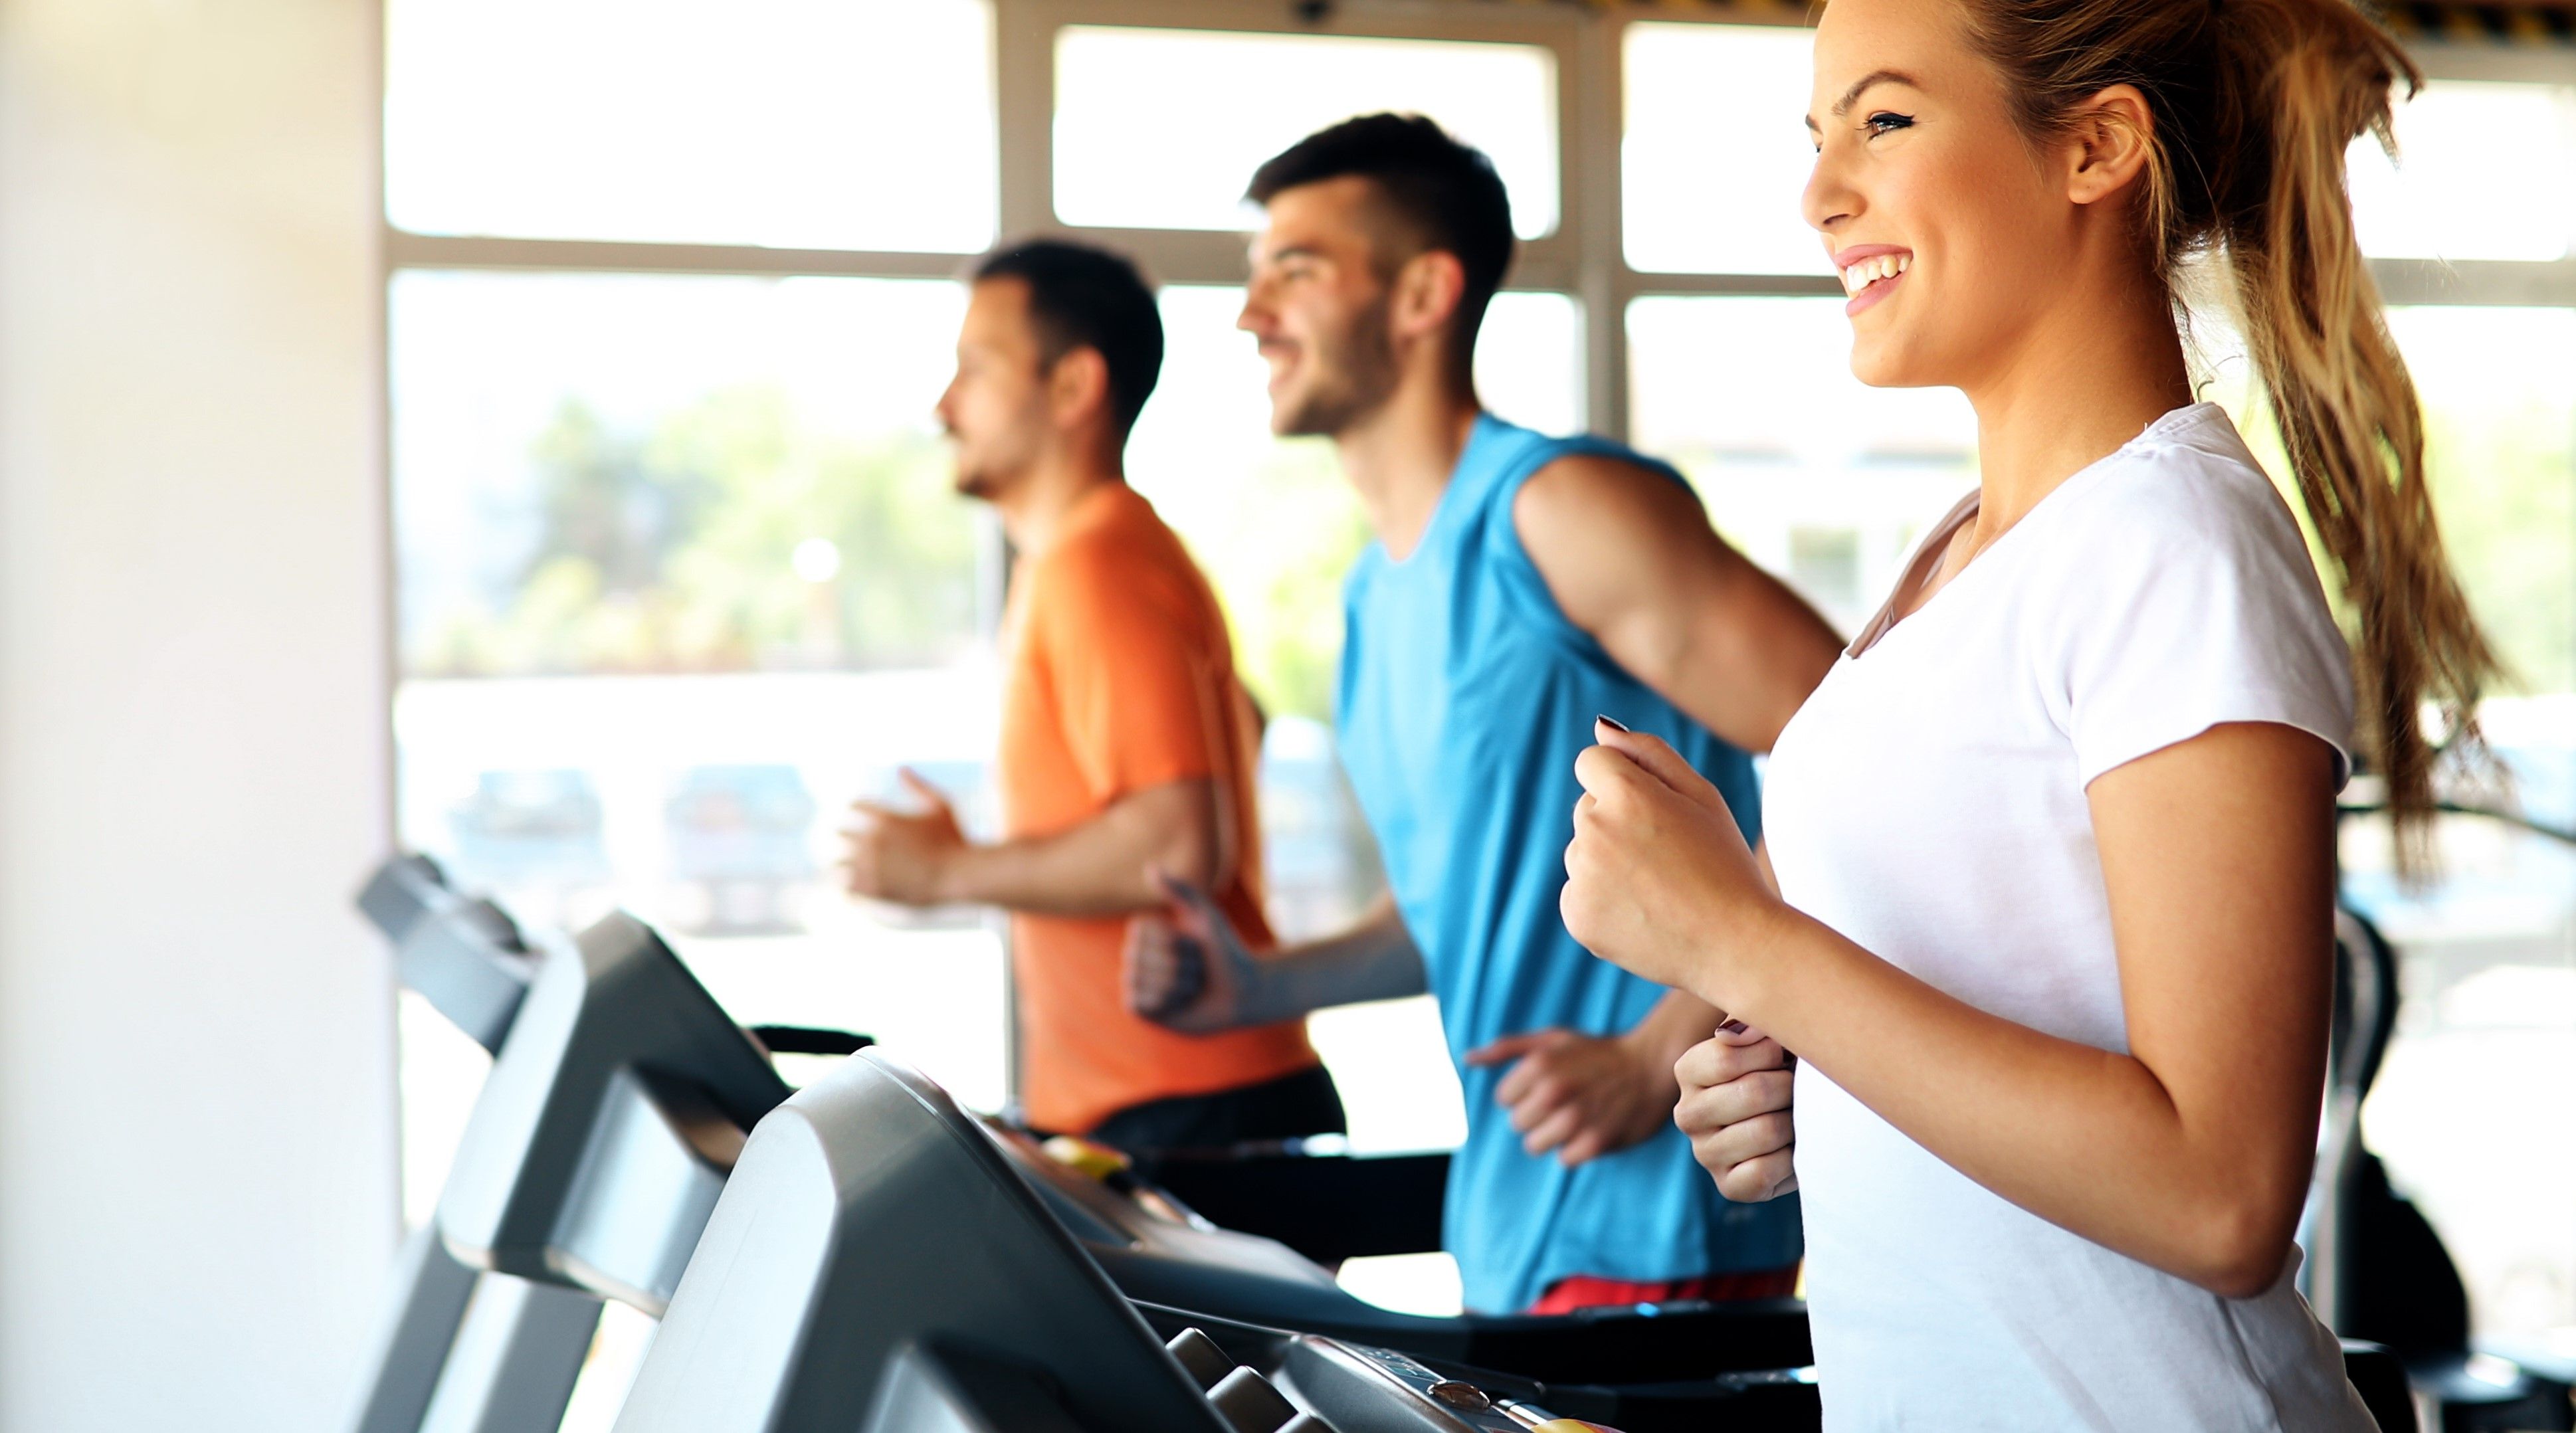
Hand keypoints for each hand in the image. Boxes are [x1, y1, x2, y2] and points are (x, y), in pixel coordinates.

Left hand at [841, 769, 967, 905]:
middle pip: (839, 833)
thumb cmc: (954, 839)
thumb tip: (901, 768)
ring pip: (835, 862)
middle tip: (845, 839)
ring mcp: (871, 866)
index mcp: (885, 818)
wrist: (960, 876)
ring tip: (844, 865)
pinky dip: (846, 884)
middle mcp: (873, 840)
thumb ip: (918, 786)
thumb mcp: (941, 806)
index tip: (856, 815)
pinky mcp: (874, 889)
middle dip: (844, 835)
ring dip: (840, 862)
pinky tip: (851, 884)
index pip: (853, 807)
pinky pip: (845, 886)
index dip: (854, 809)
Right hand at [1124, 870, 1257, 1033]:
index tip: (1194, 944)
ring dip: (1176, 984)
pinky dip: (1164, 1002)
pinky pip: (1137, 1004)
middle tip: (1198, 970)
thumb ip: (1181, 891)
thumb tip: (1150, 867)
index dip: (1172, 938)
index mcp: (1148, 934)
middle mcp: (1139, 958)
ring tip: (1193, 987)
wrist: (1244, 991)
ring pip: (1141, 980)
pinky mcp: (1145, 1012)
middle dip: (1178, 963)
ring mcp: (1140, 985)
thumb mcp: (1206, 916)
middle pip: (1139, 956)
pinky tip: (1180, 1004)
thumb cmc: (1227, 951)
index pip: (1139, 930)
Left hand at [1466, 1027, 1677, 1166]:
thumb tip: (1467, 1059)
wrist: (1651, 1065)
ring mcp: (1574, 1119)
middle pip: (1517, 1124)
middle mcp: (1553, 1091)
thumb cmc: (1597, 1053)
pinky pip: (1564, 1159)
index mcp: (1539, 1064)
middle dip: (1536, 1115)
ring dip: (1553, 1135)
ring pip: (1535, 1146)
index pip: (1503, 1099)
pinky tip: (1592, 1128)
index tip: (1547, 1086)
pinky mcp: (1595, 1143)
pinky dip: (1576, 1148)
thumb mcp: (1553, 1040)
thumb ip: (1507, 1049)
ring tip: (1576, 1117)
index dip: (1523, 1094)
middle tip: (1565, 1102)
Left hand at [1562, 719, 1788, 1008]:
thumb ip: (1649, 753)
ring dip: (1609, 862)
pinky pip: (1578, 892)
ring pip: (1582, 852)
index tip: (1651, 809)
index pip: (1591, 762)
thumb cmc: (1725, 864)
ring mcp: (1581, 876)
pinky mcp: (1576, 915)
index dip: (1623, 782)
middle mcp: (1594, 830)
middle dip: (1618, 823)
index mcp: (1626, 794)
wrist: (1736, 945)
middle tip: (1668, 857)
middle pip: (1587, 808)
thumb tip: (1600, 729)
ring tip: (1659, 889)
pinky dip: (1603, 900)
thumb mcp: (1702, 796)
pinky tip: (1643, 913)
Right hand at [1674, 1023, 1796, 1201]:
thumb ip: (1752, 1024)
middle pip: (1751, 1093)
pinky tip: (1792, 1149)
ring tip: (1798, 1116)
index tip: (1785, 1055)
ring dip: (1795, 1123)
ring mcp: (1705, 1153)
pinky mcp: (1727, 1186)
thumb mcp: (1767, 1039)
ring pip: (1764, 1132)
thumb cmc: (1780, 1071)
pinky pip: (1765, 1172)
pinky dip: (1791, 1160)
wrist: (1797, 1124)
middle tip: (1799, 1088)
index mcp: (1689, 1070)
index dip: (1770, 1054)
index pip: (1726, 1058)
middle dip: (1790, 1088)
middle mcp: (1687, 1113)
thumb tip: (1731, 1033)